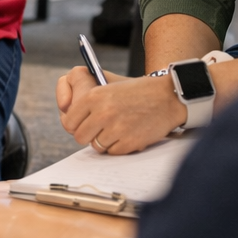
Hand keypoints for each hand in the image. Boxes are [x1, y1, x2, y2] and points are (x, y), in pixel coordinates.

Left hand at [56, 67, 181, 153]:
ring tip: (117, 129)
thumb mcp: (108, 85)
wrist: (168, 97)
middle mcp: (102, 112)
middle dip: (89, 135)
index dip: (75, 125)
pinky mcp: (129, 142)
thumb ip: (86, 100)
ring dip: (105, 141)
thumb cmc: (137, 91)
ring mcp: (116, 129)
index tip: (83, 124)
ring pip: (96, 146)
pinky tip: (128, 134)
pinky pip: (113, 152)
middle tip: (100, 129)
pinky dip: (119, 146)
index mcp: (93, 96)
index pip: (69, 121)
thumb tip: (69, 121)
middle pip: (80, 137)